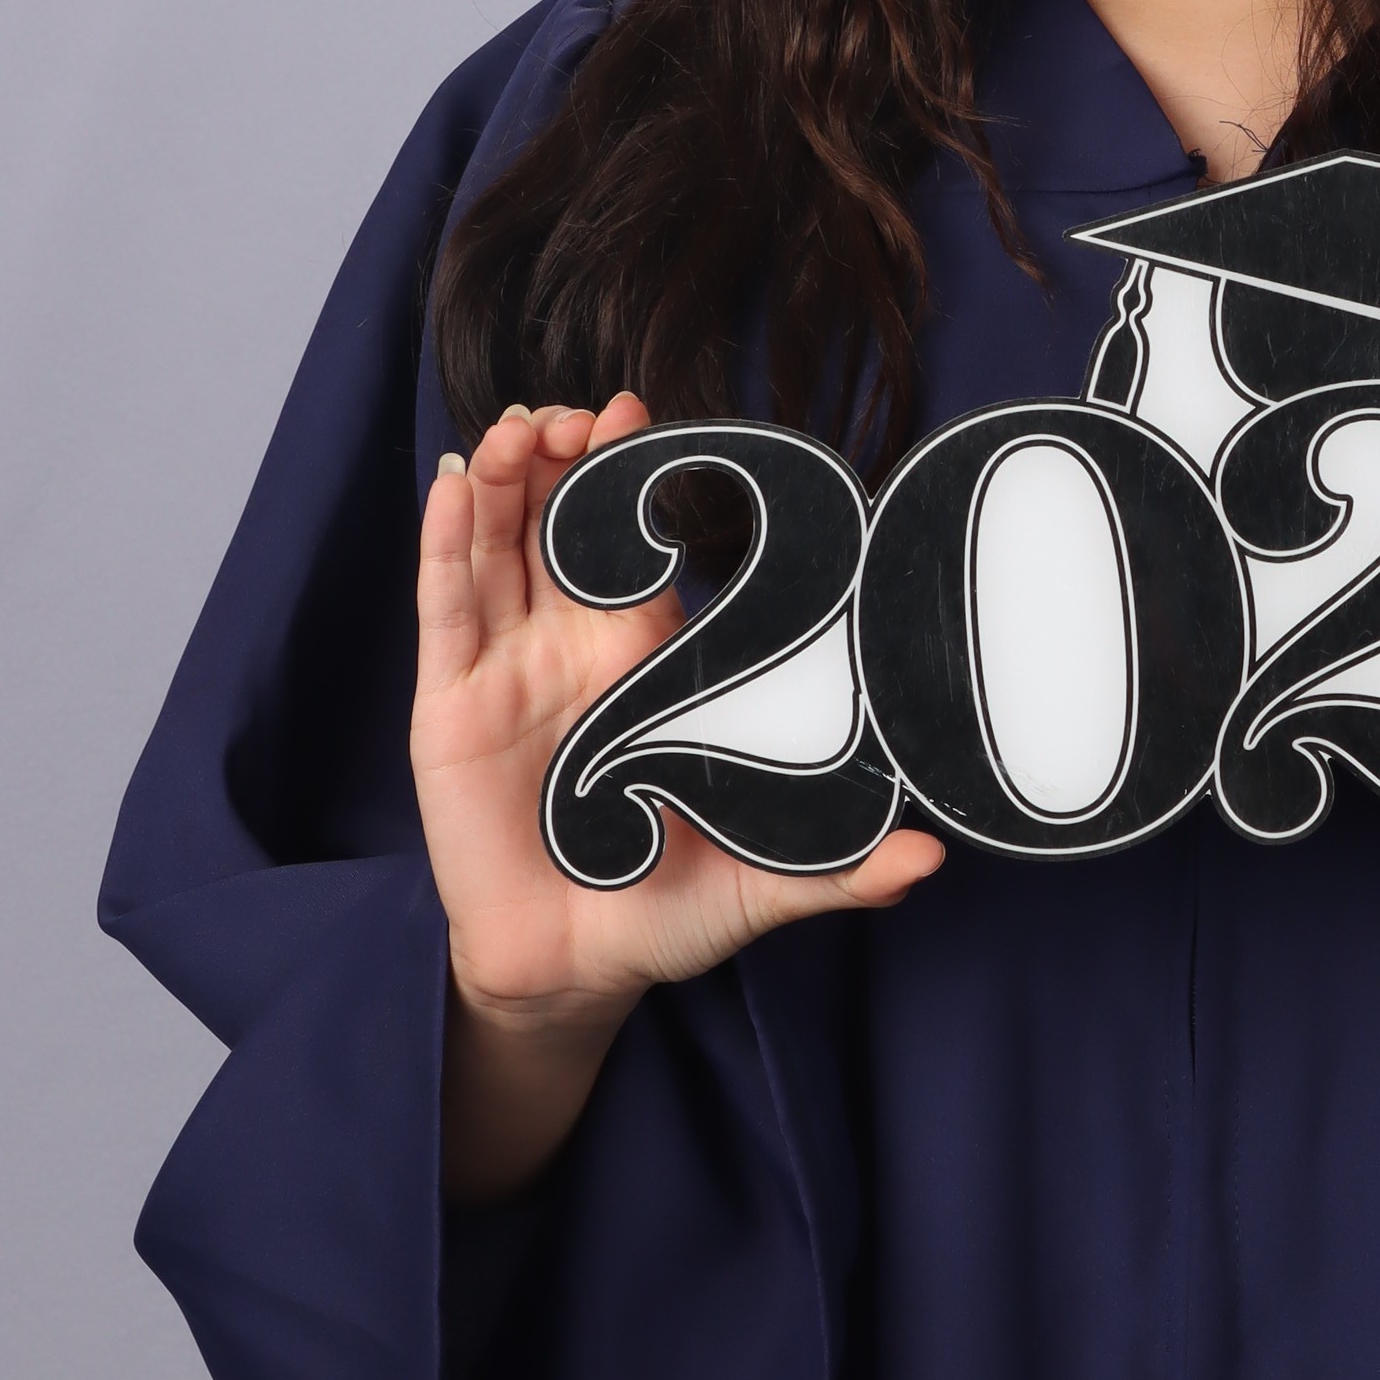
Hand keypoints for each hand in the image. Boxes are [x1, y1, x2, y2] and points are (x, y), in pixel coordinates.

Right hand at [414, 397, 940, 1195]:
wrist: (568, 973)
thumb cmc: (660, 914)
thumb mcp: (757, 886)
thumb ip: (840, 872)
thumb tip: (934, 863)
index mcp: (644, 666)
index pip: (635, 551)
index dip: (628, 478)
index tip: (635, 410)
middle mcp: (570, 654)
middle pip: (559, 530)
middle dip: (562, 462)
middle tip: (572, 407)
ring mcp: (504, 674)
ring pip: (497, 552)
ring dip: (502, 484)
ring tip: (516, 424)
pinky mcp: (446, 709)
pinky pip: (445, 612)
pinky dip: (444, 545)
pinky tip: (453, 483)